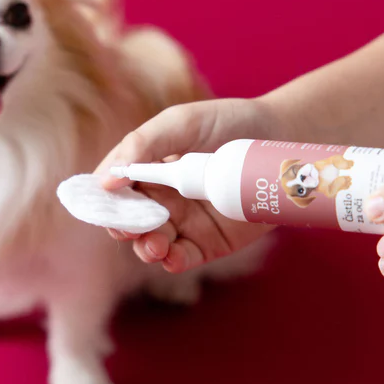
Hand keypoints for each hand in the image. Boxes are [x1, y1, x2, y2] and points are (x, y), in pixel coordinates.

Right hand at [96, 97, 289, 272]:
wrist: (282, 136)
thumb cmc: (228, 122)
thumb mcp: (181, 122)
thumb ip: (144, 144)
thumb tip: (106, 179)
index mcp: (146, 169)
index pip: (114, 189)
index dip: (104, 199)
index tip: (101, 202)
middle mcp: (160, 198)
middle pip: (129, 220)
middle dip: (123, 226)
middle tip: (129, 226)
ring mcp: (184, 222)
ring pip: (151, 243)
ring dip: (145, 247)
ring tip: (154, 243)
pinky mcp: (209, 242)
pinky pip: (183, 257)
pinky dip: (171, 261)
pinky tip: (170, 256)